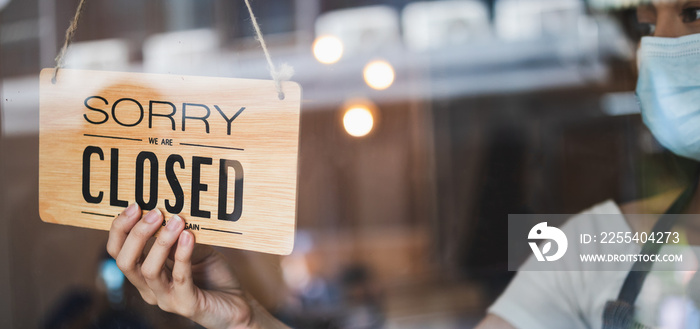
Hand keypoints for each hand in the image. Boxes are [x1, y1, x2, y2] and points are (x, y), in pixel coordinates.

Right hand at [106, 203, 284, 328]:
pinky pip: (180, 279)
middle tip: (155, 212)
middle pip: (124, 262)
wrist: (238, 305)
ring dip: (160, 242)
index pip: (118, 251)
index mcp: (145, 274)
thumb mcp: (197, 249)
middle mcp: (149, 289)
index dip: (121, 228)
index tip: (136, 205)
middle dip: (136, 233)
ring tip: (176, 221)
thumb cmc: (214, 276)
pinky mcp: (186, 306)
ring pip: (148, 271)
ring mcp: (166, 299)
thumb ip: (181, 236)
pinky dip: (183, 255)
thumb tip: (172, 213)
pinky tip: (189, 237)